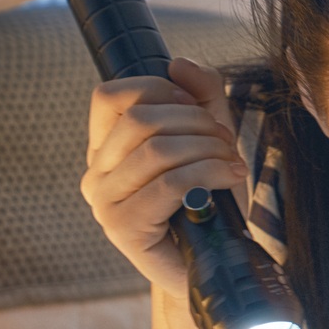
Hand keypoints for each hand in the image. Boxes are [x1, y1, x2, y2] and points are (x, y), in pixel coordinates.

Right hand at [82, 57, 246, 296]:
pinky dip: (208, 174)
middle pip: (139, 120)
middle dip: (196, 123)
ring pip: (157, 150)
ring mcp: (104, 203)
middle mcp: (96, 173)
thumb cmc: (209, 200)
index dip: (158, 91)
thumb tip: (179, 63)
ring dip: (207, 149)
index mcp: (106, 148)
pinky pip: (169, 185)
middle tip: (226, 142)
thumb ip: (200, 94)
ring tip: (232, 163)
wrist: (215, 264)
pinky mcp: (124, 228)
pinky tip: (229, 178)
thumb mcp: (210, 137)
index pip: (110, 96)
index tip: (197, 109)